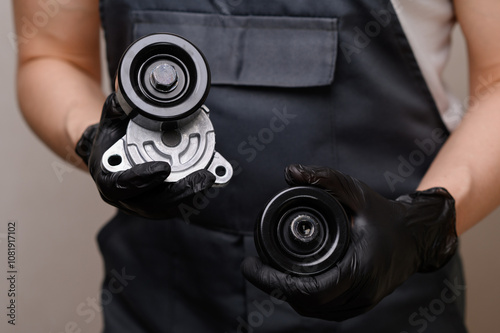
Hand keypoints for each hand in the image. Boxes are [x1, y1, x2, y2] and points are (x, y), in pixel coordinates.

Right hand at [75, 93, 214, 218]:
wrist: (113, 151)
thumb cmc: (113, 135)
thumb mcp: (112, 117)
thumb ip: (119, 106)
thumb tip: (130, 93)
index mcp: (107, 178)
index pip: (121, 186)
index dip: (141, 179)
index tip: (163, 168)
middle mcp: (124, 197)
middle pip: (151, 203)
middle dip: (179, 191)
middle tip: (203, 178)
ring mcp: (141, 204)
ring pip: (167, 207)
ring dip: (190, 195)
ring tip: (210, 178)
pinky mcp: (157, 205)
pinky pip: (176, 205)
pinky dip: (192, 195)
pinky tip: (208, 181)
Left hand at [242, 164, 457, 320]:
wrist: (418, 237)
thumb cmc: (388, 217)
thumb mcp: (357, 193)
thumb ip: (325, 180)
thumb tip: (291, 172)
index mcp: (359, 270)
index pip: (307, 290)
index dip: (273, 282)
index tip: (252, 266)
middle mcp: (361, 293)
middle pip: (306, 304)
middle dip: (275, 287)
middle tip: (256, 267)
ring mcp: (362, 302)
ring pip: (314, 310)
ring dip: (288, 295)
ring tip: (269, 273)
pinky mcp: (361, 303)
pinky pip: (326, 309)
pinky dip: (305, 298)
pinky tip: (292, 283)